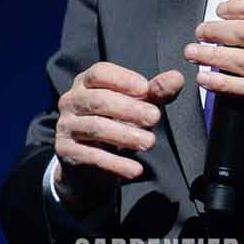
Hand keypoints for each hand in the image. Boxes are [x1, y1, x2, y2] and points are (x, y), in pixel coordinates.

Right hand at [54, 63, 184, 215]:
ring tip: (150, 142)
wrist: (87, 163)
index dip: (123, 79)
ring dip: (125, 135)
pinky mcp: (66, 151)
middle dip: (129, 109)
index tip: (146, 89)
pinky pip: (91, 156)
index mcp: (86, 83)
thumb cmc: (114, 123)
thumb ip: (155, 92)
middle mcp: (71, 101)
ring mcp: (65, 126)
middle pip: (98, 100)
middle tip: (155, 117)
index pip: (99, 73)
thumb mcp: (136, 106)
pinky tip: (136, 170)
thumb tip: (177, 78)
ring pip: (95, 128)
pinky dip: (115, 163)